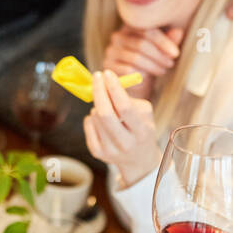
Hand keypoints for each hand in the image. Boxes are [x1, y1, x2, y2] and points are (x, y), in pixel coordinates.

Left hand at [83, 69, 162, 187]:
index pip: (124, 107)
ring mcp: (109, 150)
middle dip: (99, 91)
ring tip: (107, 106)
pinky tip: (101, 120)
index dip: (114, 88)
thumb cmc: (141, 129)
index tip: (107, 73)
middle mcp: (125, 143)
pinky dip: (92, 116)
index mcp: (141, 132)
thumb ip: (129, 99)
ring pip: (95, 116)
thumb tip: (106, 83)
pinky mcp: (97, 152)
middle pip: (105, 113)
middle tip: (97, 76)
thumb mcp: (144, 115)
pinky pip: (88, 124)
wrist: (138, 160)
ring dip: (98, 104)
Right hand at [102, 26, 182, 96]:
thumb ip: (169, 40)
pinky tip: (149, 77)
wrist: (135, 80)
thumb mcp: (162, 50)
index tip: (175, 53)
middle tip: (170, 63)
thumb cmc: (150, 60)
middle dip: (159, 55)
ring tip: (162, 70)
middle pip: (141, 44)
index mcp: (131, 27)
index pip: (146, 30)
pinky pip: (127, 70)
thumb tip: (179, 32)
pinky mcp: (108, 66)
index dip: (163, 41)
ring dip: (153, 66)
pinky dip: (141, 74)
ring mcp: (111, 51)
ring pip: (135, 58)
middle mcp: (117, 37)